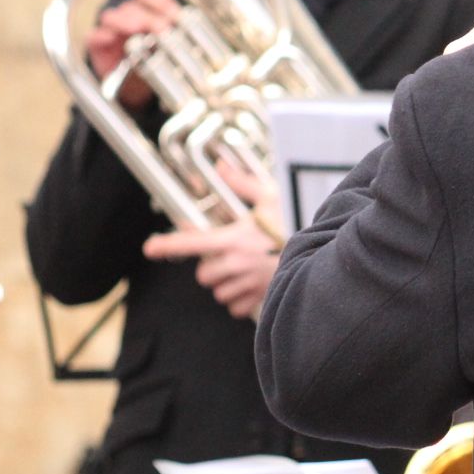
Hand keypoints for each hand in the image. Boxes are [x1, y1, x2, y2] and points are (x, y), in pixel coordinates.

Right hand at [86, 0, 180, 111]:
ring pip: (111, 17)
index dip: (159, 1)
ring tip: (135, 29)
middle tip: (160, 28)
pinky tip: (110, 38)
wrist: (135, 86)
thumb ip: (171, 39)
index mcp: (147, 14)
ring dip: (123, 21)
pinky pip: (94, 36)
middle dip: (147, 17)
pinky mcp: (97, 46)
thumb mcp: (167, 51)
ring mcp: (111, 31)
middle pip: (132, 8)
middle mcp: (127, 19)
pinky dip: (101, 36)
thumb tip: (176, 30)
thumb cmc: (153, 63)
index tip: (173, 12)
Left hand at [140, 159, 285, 319]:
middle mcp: (235, 264)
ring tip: (248, 269)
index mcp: (233, 239)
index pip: (190, 243)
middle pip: (204, 274)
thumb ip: (243, 184)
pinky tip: (255, 285)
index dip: (166, 245)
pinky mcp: (259, 300)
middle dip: (213, 267)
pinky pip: (236, 307)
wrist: (323, 251)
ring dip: (227, 284)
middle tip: (232, 255)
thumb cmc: (297, 223)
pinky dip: (241, 299)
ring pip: (219, 292)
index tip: (150, 247)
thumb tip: (221, 166)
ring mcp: (246, 284)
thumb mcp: (272, 197)